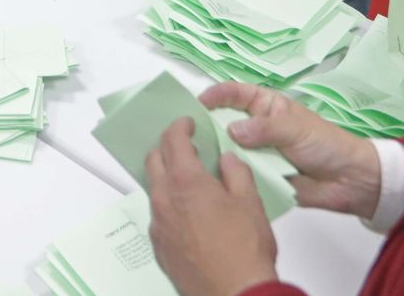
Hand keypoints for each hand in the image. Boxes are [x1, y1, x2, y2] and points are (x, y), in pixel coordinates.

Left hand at [146, 119, 278, 295]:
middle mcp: (165, 200)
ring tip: (190, 180)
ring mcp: (158, 224)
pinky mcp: (159, 246)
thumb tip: (228, 160)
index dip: (179, 127)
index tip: (186, 124)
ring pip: (155, 189)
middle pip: (154, 160)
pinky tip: (189, 212)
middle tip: (183, 146)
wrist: (234, 294)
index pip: (173, 140)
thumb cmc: (243, 252)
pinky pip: (158, 215)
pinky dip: (169, 205)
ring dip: (167, 178)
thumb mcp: (250, 201)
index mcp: (186, 182)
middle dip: (166, 147)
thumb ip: (236, 172)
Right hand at [200, 82, 381, 217]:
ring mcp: (256, 153)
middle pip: (224, 122)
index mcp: (266, 107)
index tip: (198, 104)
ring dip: (214, 154)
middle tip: (184, 136)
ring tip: (190, 160)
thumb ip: (264, 129)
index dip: (216, 95)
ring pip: (228, 150)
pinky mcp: (258, 177)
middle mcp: (256, 128)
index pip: (235, 94)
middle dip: (207, 127)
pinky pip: (237, 174)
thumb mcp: (295, 129)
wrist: (348, 180)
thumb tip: (231, 130)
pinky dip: (226, 176)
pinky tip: (207, 180)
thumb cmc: (325, 144)